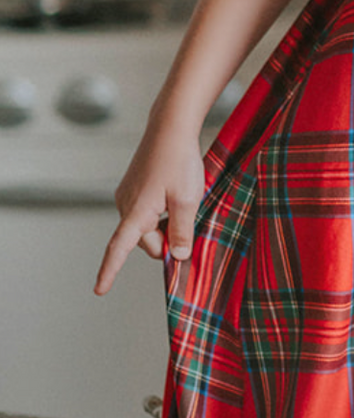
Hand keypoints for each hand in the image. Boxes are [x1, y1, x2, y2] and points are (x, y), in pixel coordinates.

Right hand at [94, 120, 204, 295]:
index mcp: (136, 212)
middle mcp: (125, 205)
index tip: (99, 290)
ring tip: (181, 200)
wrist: (171, 127)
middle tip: (189, 222)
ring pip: (146, 228)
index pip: (118, 248)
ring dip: (165, 225)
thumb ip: (182, 231)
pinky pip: (146, 213)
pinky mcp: (133, 189)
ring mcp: (127, 196)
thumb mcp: (188, 200)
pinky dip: (160, 214)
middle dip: (166, 241)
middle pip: (145, 242)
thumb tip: (177, 256)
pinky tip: (173, 195)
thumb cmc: (179, 161)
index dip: (109, 271)